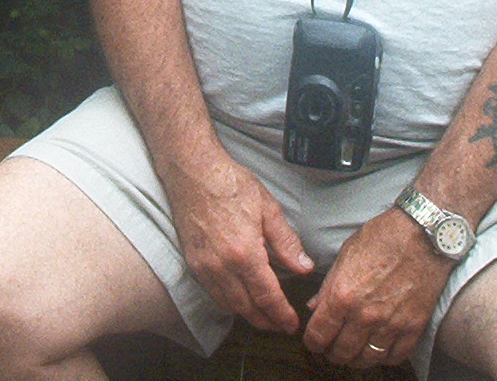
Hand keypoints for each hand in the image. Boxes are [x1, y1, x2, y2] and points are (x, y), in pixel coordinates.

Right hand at [166, 153, 313, 333]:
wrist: (192, 171)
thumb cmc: (229, 184)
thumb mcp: (268, 209)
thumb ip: (286, 242)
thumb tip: (304, 266)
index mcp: (244, 253)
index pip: (267, 296)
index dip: (281, 315)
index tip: (291, 324)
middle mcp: (221, 266)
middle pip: (246, 308)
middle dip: (266, 321)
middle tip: (280, 325)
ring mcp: (203, 266)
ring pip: (228, 304)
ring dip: (247, 314)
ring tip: (263, 315)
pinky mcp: (192, 261)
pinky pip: (212, 293)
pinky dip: (228, 302)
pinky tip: (239, 297)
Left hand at [302, 208, 452, 369]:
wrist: (422, 234)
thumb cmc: (382, 238)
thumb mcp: (345, 256)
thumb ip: (328, 286)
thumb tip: (315, 307)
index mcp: (342, 295)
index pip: (318, 336)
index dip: (313, 342)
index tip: (315, 341)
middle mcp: (364, 315)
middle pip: (341, 353)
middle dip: (333, 353)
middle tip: (333, 348)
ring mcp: (390, 324)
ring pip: (367, 359)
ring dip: (357, 358)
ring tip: (355, 350)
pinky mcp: (413, 327)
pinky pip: (394, 357)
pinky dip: (384, 357)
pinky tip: (379, 348)